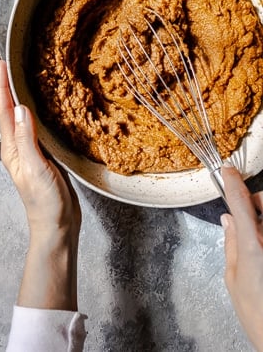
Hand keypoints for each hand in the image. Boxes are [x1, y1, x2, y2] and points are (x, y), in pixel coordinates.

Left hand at [0, 60, 80, 309]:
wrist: (57, 225)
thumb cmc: (44, 202)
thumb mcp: (36, 168)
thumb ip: (28, 138)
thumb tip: (20, 107)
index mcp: (12, 149)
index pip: (4, 111)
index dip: (2, 86)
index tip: (1, 65)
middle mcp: (17, 147)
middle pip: (9, 111)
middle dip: (8, 87)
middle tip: (9, 64)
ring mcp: (30, 151)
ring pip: (22, 118)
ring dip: (20, 97)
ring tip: (23, 78)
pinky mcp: (43, 155)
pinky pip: (35, 127)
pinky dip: (36, 111)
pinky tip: (43, 106)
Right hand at [221, 163, 262, 350]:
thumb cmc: (257, 315)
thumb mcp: (233, 279)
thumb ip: (231, 244)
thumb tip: (228, 220)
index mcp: (253, 245)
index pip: (240, 202)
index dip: (232, 183)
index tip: (227, 171)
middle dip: (257, 203)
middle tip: (251, 220)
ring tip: (260, 240)